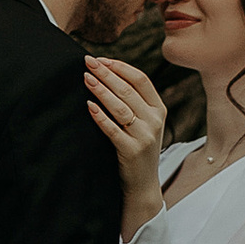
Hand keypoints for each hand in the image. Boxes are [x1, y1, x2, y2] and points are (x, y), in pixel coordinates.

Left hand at [86, 54, 168, 230]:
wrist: (143, 184)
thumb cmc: (138, 148)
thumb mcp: (145, 123)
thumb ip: (136, 102)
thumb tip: (110, 74)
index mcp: (159, 109)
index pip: (141, 80)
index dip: (120, 67)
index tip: (101, 59)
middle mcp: (155, 120)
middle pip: (128, 90)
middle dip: (106, 73)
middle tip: (87, 61)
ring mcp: (145, 136)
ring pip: (121, 107)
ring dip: (101, 90)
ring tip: (85, 78)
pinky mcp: (132, 151)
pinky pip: (113, 129)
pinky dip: (100, 116)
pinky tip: (89, 106)